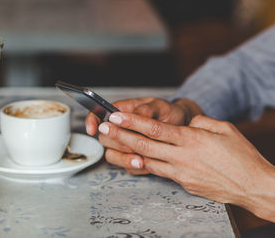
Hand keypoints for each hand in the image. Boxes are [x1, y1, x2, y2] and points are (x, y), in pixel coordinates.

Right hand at [85, 97, 202, 174]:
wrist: (182, 128)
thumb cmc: (168, 113)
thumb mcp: (160, 107)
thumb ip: (144, 110)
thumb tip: (128, 114)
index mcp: (122, 112)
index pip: (98, 114)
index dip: (91, 121)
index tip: (93, 129)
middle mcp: (120, 129)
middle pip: (104, 138)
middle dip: (117, 143)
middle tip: (131, 144)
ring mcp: (125, 145)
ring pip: (112, 155)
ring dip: (124, 159)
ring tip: (139, 161)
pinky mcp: (132, 158)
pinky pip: (126, 167)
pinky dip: (134, 168)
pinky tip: (146, 166)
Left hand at [98, 112, 274, 232]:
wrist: (253, 186)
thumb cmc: (242, 155)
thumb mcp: (224, 128)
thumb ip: (201, 122)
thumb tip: (186, 124)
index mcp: (192, 139)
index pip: (155, 128)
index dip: (132, 121)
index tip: (116, 116)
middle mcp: (182, 156)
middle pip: (144, 145)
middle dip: (121, 135)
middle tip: (104, 128)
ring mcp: (181, 173)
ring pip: (147, 161)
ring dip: (126, 153)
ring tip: (109, 146)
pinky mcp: (183, 184)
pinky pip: (159, 173)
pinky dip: (144, 166)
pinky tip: (134, 161)